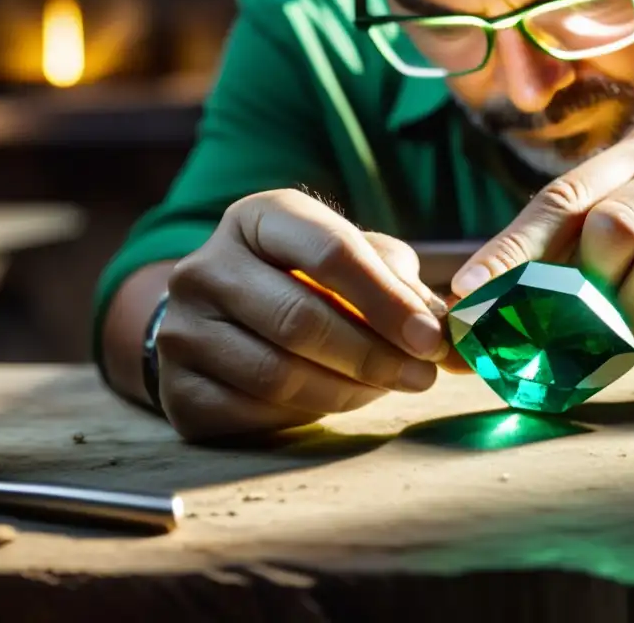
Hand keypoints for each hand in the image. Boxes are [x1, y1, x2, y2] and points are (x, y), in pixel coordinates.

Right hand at [156, 189, 465, 440]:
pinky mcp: (176, 389)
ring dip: (349, 391)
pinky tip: (340, 401)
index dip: (386, 299)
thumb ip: (403, 287)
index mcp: (257, 218)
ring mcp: (181, 330)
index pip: (329, 251)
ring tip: (388, 387)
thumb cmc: (307, 282)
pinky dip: (309, 415)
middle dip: (374, 354)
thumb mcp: (354, 261)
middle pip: (300, 319)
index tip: (432, 338)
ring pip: (278, 373)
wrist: (222, 320)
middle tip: (423, 376)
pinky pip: (254, 414)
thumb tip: (457, 333)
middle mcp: (205, 267)